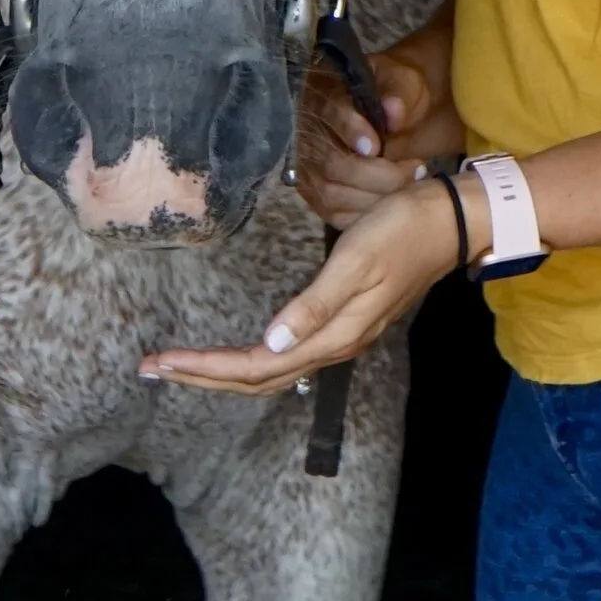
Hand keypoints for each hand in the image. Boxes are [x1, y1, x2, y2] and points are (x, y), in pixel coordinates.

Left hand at [140, 178, 471, 396]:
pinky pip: (288, 354)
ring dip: (224, 370)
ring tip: (182, 363)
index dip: (207, 368)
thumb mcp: (356, 261)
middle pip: (258, 378)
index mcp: (333, 334)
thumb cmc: (401, 232)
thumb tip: (271, 343)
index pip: (258, 367)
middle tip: (152, 368)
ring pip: (271, 369)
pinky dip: (252, 358)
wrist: (448, 222)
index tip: (163, 361)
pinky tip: (237, 352)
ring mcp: (339, 334)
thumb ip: (315, 304)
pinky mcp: (342, 319)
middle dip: (203, 375)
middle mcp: (333, 343)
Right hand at [293, 9, 464, 228]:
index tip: (376, 146)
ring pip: (332, 194)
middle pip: (330, 163)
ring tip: (410, 184)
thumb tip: (392, 110)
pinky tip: (395, 202)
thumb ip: (399, 91)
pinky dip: (368, 213)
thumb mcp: (407, 80)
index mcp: (324, 90)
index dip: (349, 130)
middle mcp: (307, 129)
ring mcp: (309, 165)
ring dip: (377, 197)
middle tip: (416, 169)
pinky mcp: (319, 194)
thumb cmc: (402, 93)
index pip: (328, 112)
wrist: (404, 115)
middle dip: (377, 174)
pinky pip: (336, 215)